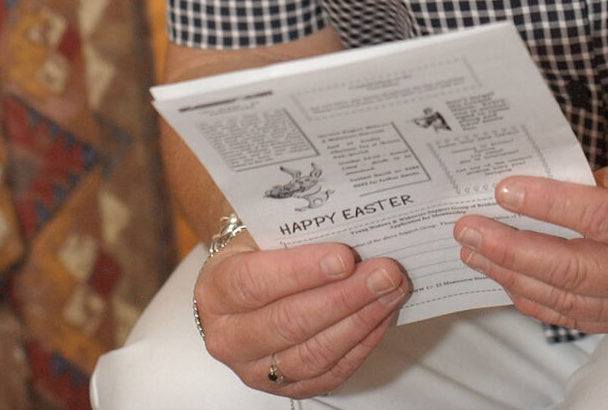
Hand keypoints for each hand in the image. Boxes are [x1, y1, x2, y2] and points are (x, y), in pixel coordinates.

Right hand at [192, 236, 409, 396]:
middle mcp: (229, 336)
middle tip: (385, 273)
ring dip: (360, 322)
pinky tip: (381, 317)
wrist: (244, 280)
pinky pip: (328, 374)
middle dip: (345, 296)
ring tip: (391, 292)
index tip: (345, 257)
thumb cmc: (258, 248)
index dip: (303, 271)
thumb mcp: (263, 228)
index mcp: (216, 289)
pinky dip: (360, 346)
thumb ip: (296, 229)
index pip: (257, 282)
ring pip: (312, 354)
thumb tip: (348, 221)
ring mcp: (255, 369)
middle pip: (290, 322)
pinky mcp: (284, 387)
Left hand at [452, 148, 607, 333]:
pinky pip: (576, 315)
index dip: (549, 205)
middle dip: (513, 248)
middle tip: (470, 228)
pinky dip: (536, 299)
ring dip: (513, 276)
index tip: (506, 189)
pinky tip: (506, 278)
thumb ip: (605, 179)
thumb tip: (549, 184)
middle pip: (573, 268)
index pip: (600, 218)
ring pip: (567, 299)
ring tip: (474, 251)